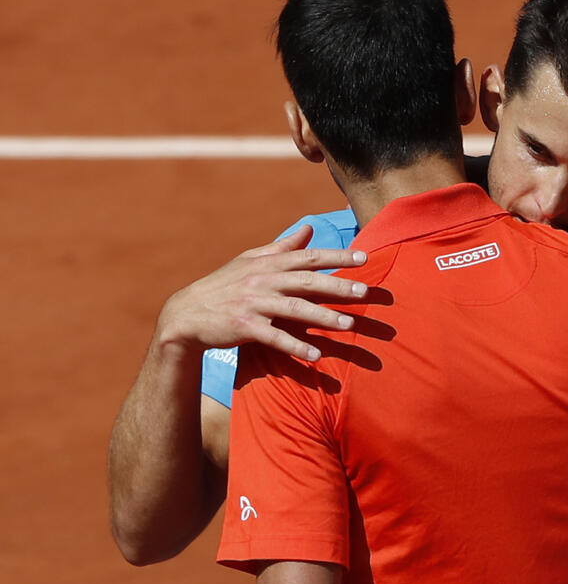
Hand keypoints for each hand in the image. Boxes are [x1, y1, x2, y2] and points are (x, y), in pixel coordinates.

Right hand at [156, 225, 369, 361]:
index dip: (337, 255)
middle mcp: (263, 280)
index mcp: (268, 263)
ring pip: (294, 309)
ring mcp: (253, 304)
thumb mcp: (251, 260)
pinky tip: (315, 355)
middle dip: (338, 285)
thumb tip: (309, 228)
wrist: (186, 313)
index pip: (308, 256)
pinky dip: (295, 346)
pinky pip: (274, 337)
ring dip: (323, 317)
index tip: (364, 256)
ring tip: (348, 325)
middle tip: (365, 291)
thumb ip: (283, 246)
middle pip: (307, 281)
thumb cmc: (225, 285)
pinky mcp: (244, 327)